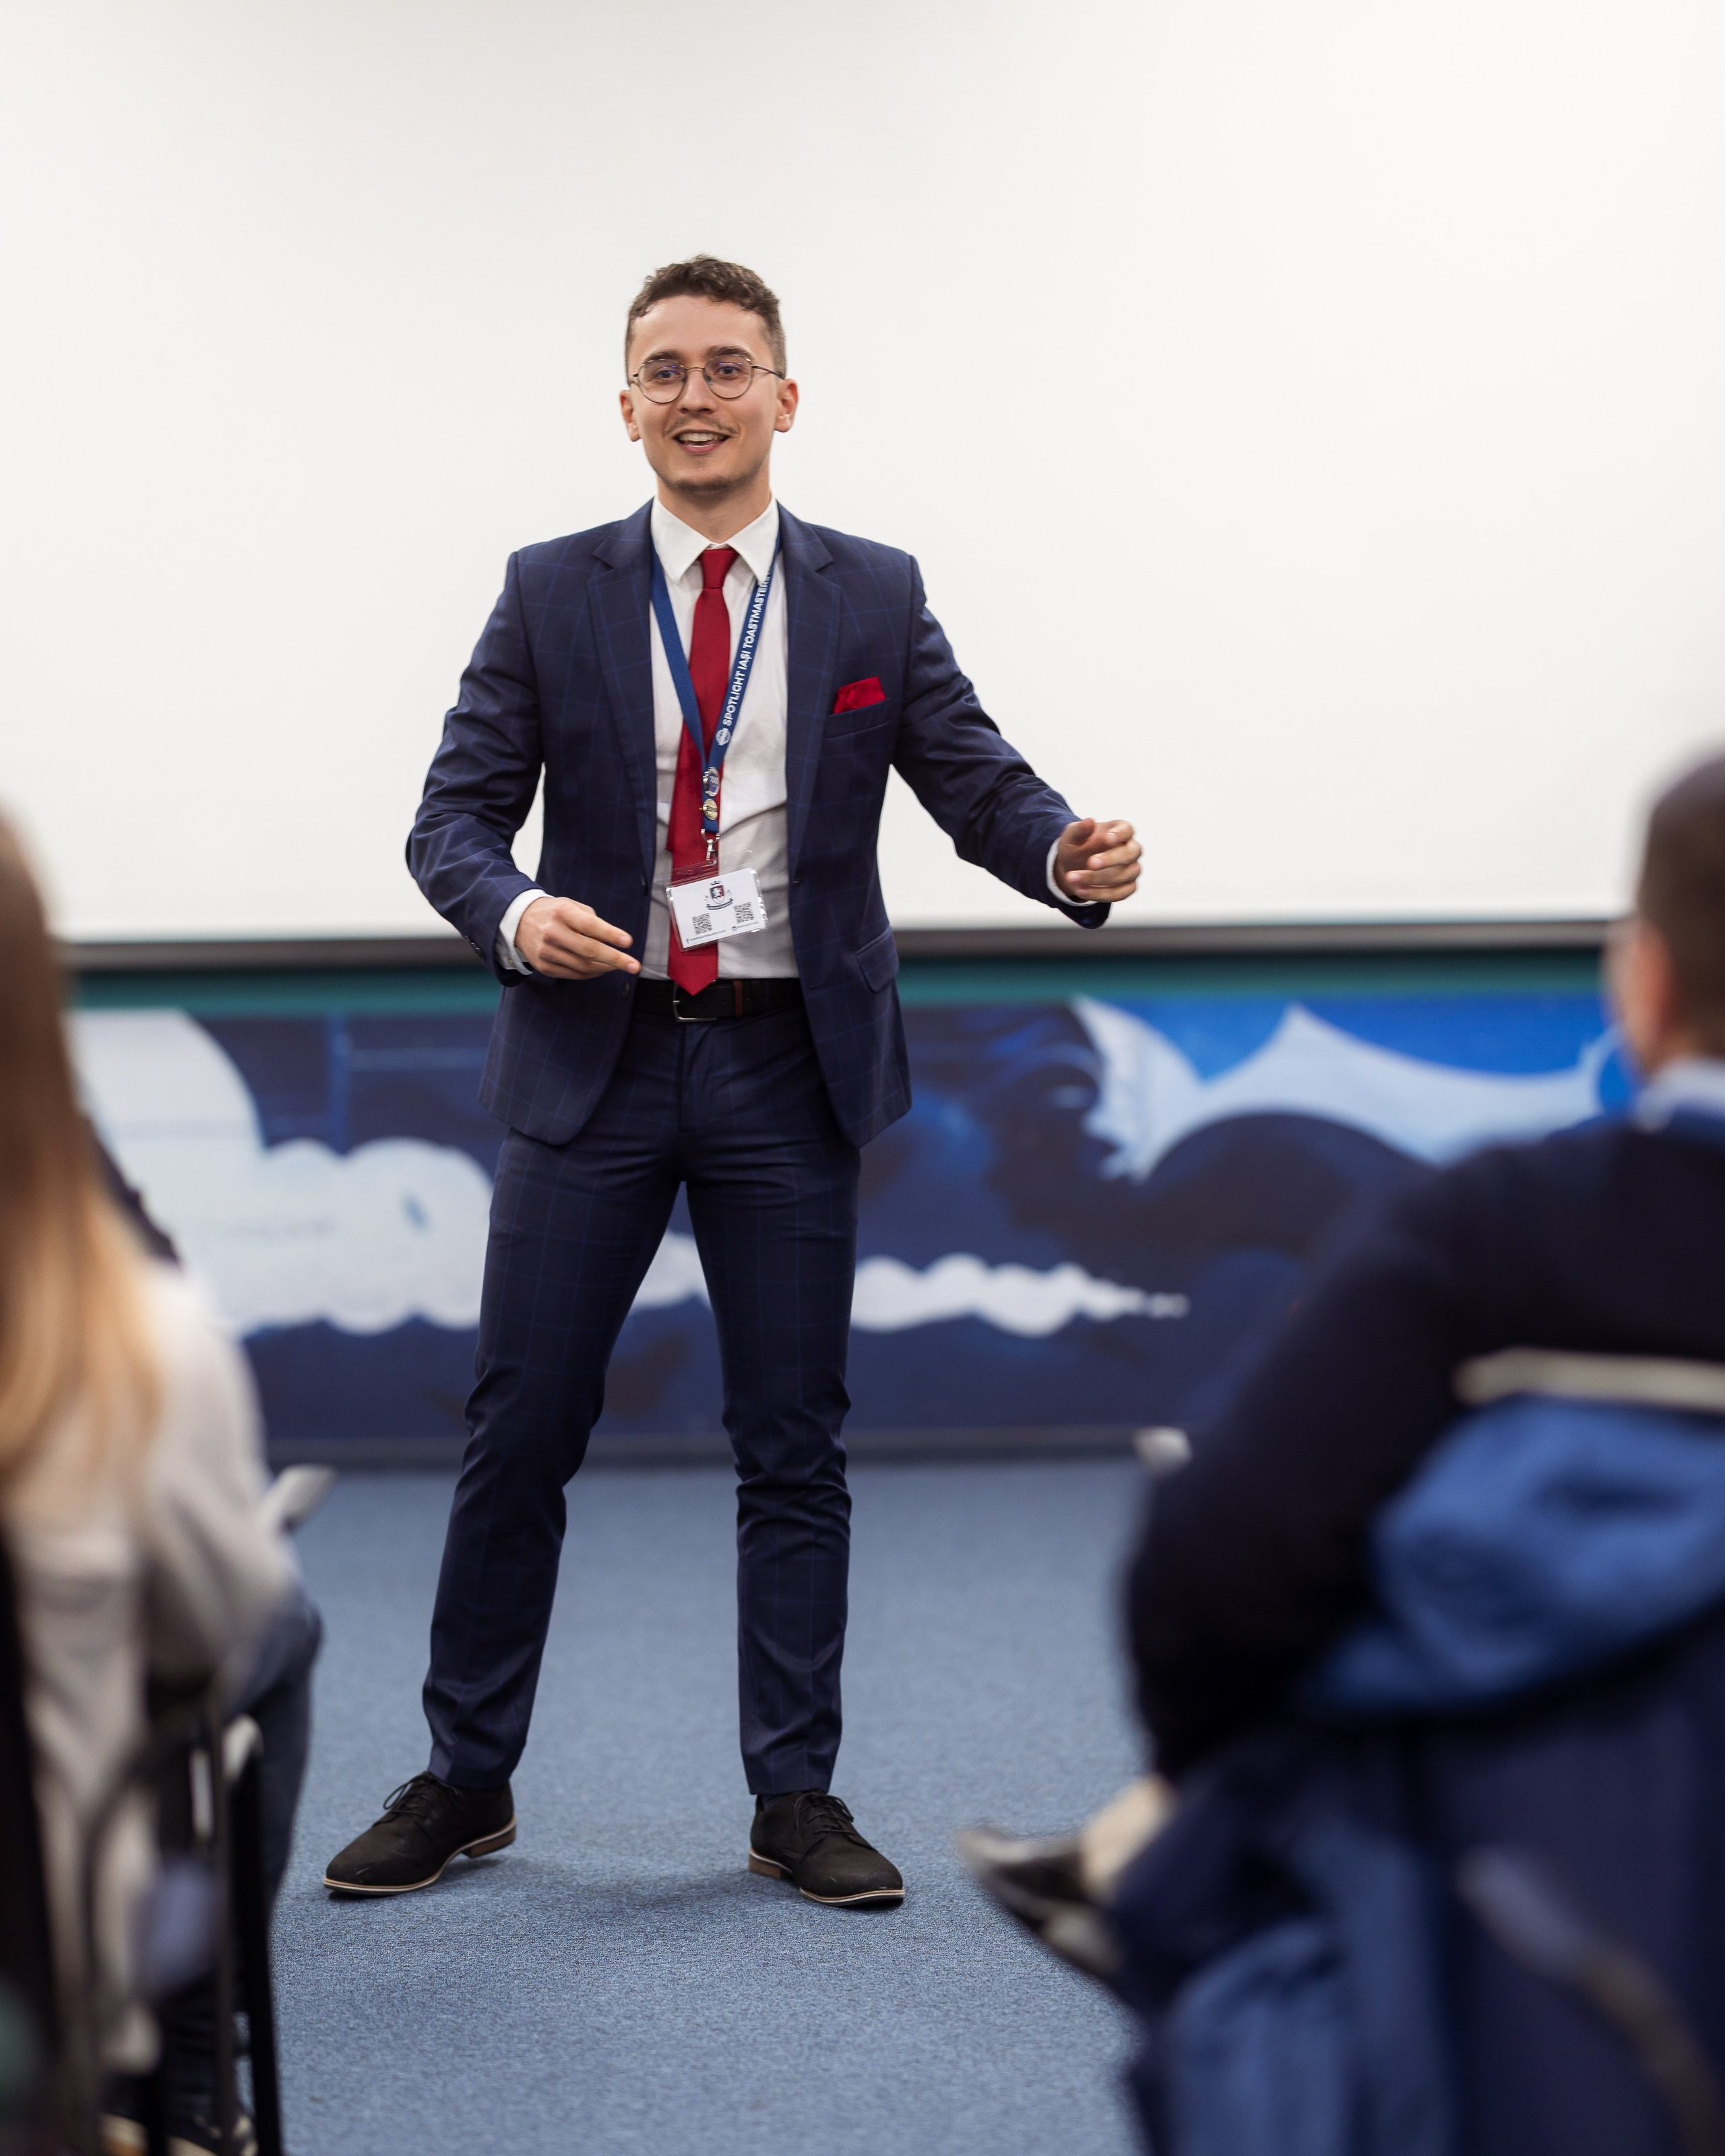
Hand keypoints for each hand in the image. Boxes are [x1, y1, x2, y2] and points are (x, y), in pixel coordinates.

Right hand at [514, 895, 640, 979]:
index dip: (610, 934)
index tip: (628, 942)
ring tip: (619, 965)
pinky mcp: (544, 967)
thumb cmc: (555, 913)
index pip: (589, 925)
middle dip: (615, 959)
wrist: (520, 921)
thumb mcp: (571, 906)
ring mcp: (546, 952)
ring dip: (606, 968)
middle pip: (589, 950)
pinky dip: (592, 973)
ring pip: (584, 966)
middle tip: (634, 966)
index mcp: (562, 912)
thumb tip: (611, 941)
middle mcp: (552, 932)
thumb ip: (592, 920)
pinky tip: (601, 968)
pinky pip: (575, 974)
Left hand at [1054, 818, 1140, 904]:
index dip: (1119, 834)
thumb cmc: (1077, 845)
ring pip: (1124, 876)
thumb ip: (1079, 830)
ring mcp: (1131, 869)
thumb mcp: (1071, 836)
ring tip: (1072, 879)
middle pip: (1131, 853)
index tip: (1107, 838)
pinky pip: (1120, 893)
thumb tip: (1089, 821)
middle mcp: (1130, 849)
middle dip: (1111, 859)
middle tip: (1090, 863)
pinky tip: (1081, 891)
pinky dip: (1100, 894)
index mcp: (1120, 830)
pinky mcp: (1128, 887)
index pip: (1127, 830)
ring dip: (1097, 879)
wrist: (1073, 866)